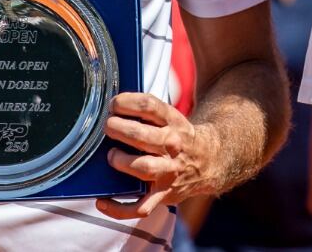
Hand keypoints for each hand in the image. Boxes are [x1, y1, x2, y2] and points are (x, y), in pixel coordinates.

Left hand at [96, 92, 217, 219]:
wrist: (209, 161)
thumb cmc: (179, 137)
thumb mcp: (172, 117)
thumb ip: (148, 112)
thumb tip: (113, 106)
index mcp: (173, 122)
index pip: (149, 106)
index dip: (127, 102)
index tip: (114, 104)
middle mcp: (172, 146)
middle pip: (143, 136)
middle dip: (119, 129)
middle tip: (108, 127)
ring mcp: (168, 172)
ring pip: (144, 168)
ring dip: (121, 161)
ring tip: (112, 156)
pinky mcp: (163, 194)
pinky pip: (140, 207)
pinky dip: (118, 208)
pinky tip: (102, 201)